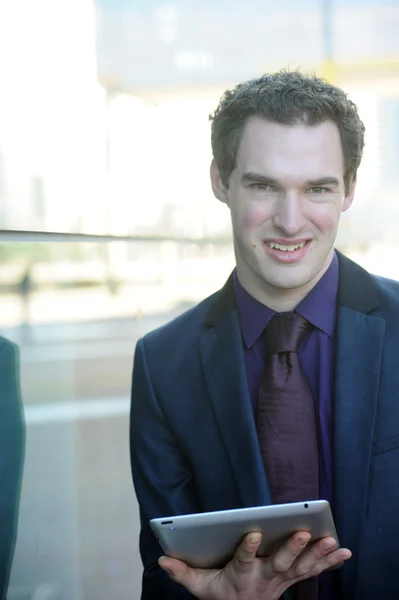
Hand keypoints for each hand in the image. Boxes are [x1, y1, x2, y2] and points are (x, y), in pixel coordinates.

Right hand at [158, 531, 350, 599]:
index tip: (253, 534)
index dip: (248, 548)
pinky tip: (344, 551)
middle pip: (279, 562)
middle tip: (301, 533)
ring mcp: (281, 579)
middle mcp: (264, 578)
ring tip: (331, 540)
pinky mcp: (292, 578)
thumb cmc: (220, 594)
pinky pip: (312, 570)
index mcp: (240, 575)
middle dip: (291, 548)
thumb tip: (162, 558)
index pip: (243, 560)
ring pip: (301, 566)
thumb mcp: (199, 587)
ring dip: (317, 554)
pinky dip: (329, 561)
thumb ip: (182, 572)